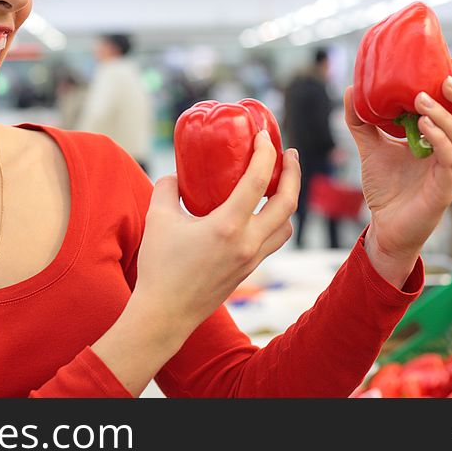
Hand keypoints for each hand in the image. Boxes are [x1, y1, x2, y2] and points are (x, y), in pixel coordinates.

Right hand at [131, 131, 300, 335]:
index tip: (264, 136)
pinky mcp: (248, 271)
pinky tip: (259, 213)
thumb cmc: (159, 266)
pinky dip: (275, 222)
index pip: (259, 181)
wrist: (165, 314)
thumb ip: (167, 188)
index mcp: (228, 226)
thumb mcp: (157, 218)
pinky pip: (273, 241)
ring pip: (286, 226)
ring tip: (278, 184)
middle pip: (288, 203)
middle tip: (289, 153)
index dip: (266, 153)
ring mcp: (251, 259)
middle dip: (293, 173)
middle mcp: (247, 243)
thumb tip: (176, 175)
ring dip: (288, 201)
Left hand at [344, 58, 451, 278]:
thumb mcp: (371, 148)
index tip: (450, 58)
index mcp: (445, 142)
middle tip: (446, 76)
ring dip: (445, 113)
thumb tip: (352, 88)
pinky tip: (421, 125)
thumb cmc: (386, 188)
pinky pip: (450, 160)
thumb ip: (362, 121)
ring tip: (421, 98)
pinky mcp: (444, 190)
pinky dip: (439, 138)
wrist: (383, 228)